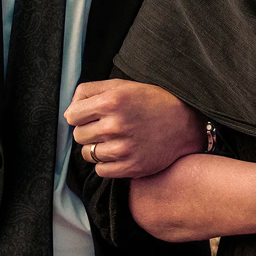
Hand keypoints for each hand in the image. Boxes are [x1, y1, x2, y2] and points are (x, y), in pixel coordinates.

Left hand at [65, 79, 205, 177]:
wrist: (185, 123)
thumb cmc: (152, 101)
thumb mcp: (123, 85)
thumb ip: (91, 90)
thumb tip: (69, 108)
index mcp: (112, 101)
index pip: (72, 115)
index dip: (78, 115)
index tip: (89, 115)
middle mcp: (116, 125)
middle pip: (78, 135)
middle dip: (88, 131)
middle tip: (105, 127)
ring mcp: (123, 148)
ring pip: (87, 154)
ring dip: (96, 148)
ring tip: (113, 140)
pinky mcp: (131, 167)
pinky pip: (101, 170)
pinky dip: (106, 163)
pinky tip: (120, 152)